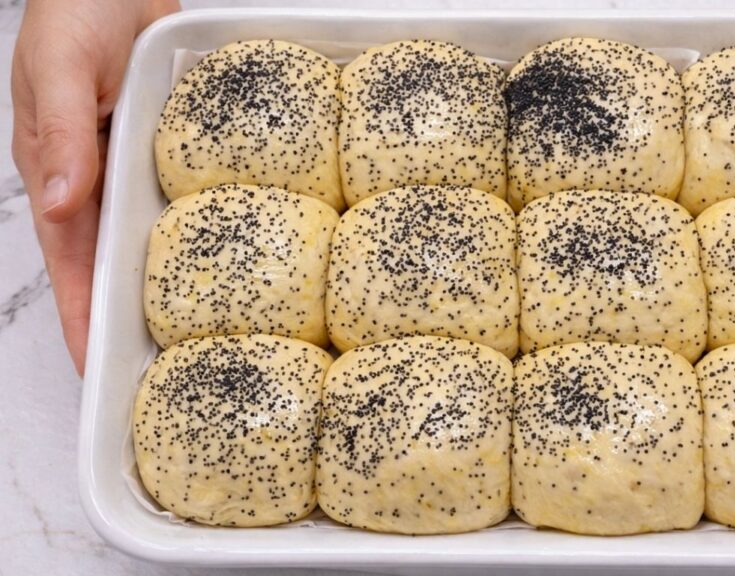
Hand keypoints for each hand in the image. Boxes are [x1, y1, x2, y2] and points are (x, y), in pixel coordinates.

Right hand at [11, 0, 178, 375]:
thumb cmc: (75, 9)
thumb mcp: (63, 65)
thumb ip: (62, 130)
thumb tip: (62, 197)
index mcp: (58, 169)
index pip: (69, 260)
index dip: (80, 316)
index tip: (92, 369)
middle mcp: (96, 178)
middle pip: (111, 264)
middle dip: (124, 321)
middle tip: (150, 375)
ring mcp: (133, 168)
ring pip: (149, 239)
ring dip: (164, 285)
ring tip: (194, 337)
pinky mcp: (168, 152)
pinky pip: (182, 200)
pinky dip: (194, 232)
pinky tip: (226, 260)